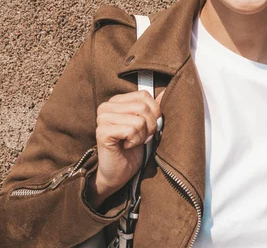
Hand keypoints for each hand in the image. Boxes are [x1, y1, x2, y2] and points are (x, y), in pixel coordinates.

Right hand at [87, 90, 163, 208]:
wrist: (118, 173)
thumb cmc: (133, 149)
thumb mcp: (147, 125)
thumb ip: (153, 109)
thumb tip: (164, 93)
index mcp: (116, 101)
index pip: (144, 96)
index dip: (154, 112)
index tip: (148, 127)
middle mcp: (106, 106)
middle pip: (143, 107)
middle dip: (149, 126)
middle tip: (141, 138)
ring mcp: (102, 118)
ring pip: (139, 120)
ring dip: (141, 136)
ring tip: (132, 142)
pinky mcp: (102, 132)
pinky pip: (131, 130)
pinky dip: (134, 141)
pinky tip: (125, 146)